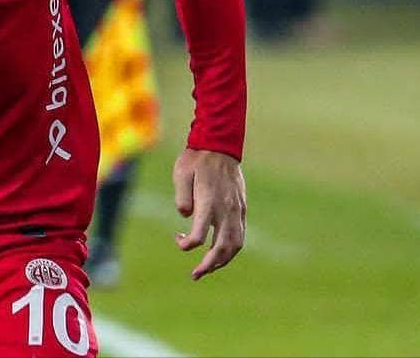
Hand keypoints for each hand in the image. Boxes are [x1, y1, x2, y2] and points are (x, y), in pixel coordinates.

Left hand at [173, 148, 245, 279]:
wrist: (220, 144)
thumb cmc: (196, 159)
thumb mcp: (181, 173)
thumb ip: (182, 197)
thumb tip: (185, 217)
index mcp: (208, 202)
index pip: (199, 236)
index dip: (186, 245)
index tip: (178, 239)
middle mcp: (225, 209)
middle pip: (222, 247)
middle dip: (209, 265)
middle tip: (196, 274)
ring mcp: (236, 209)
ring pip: (236, 244)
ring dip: (223, 260)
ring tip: (209, 268)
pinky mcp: (241, 207)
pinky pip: (241, 234)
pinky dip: (232, 248)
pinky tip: (222, 252)